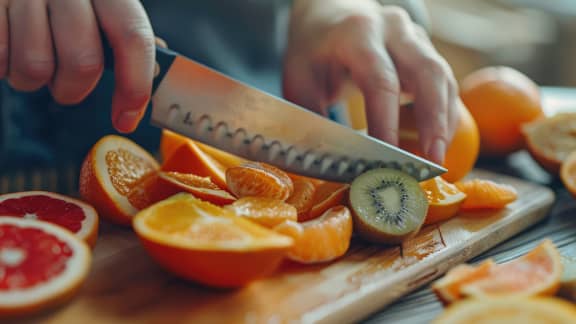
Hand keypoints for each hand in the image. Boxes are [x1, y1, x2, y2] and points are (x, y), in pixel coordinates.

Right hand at [0, 0, 155, 132]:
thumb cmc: (70, 3)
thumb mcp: (105, 8)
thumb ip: (127, 37)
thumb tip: (155, 76)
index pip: (133, 38)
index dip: (135, 86)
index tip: (126, 119)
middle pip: (83, 62)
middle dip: (76, 90)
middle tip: (67, 85)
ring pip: (36, 66)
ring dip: (36, 81)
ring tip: (35, 62)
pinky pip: (0, 59)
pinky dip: (5, 68)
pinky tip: (10, 50)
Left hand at [283, 0, 458, 164]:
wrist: (329, 16)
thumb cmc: (313, 51)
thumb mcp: (299, 79)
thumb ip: (314, 117)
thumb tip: (332, 160)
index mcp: (356, 34)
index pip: (380, 81)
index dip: (387, 121)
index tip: (388, 156)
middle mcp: (392, 29)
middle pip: (427, 73)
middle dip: (434, 120)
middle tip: (433, 159)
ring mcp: (413, 37)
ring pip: (442, 77)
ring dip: (444, 120)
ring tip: (436, 158)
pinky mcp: (425, 50)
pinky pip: (443, 82)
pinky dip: (443, 113)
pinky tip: (435, 141)